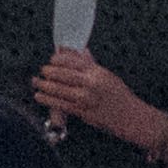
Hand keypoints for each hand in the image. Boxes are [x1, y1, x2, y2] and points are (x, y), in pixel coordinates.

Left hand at [31, 47, 161, 150]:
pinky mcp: (83, 112)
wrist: (131, 117)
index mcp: (96, 72)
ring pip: (58, 89)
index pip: (72, 61)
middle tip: (41, 71)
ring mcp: (86, 98)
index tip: (51, 60)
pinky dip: (47, 100)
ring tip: (35, 82)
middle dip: (48, 72)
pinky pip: (61, 104)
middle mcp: (90, 83)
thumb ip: (92, 64)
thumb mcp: (107, 76)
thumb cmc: (120, 96)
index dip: (58, 59)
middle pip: (62, 74)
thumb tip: (81, 51)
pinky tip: (39, 96)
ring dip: (43, 85)